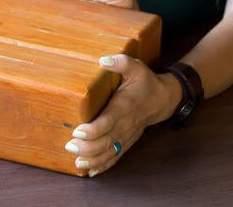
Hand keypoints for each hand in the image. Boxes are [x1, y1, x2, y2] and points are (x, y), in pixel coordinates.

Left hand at [63, 54, 182, 176]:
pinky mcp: (127, 142)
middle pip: (106, 142)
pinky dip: (103, 166)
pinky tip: (90, 172)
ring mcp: (126, 136)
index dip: (93, 129)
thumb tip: (104, 60)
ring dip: (93, 160)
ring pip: (110, 153)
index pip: (108, 122)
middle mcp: (125, 124)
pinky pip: (115, 157)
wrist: (162, 100)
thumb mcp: (135, 67)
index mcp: (124, 107)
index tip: (77, 130)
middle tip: (69, 145)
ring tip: (77, 163)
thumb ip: (121, 62)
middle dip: (87, 148)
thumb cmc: (145, 82)